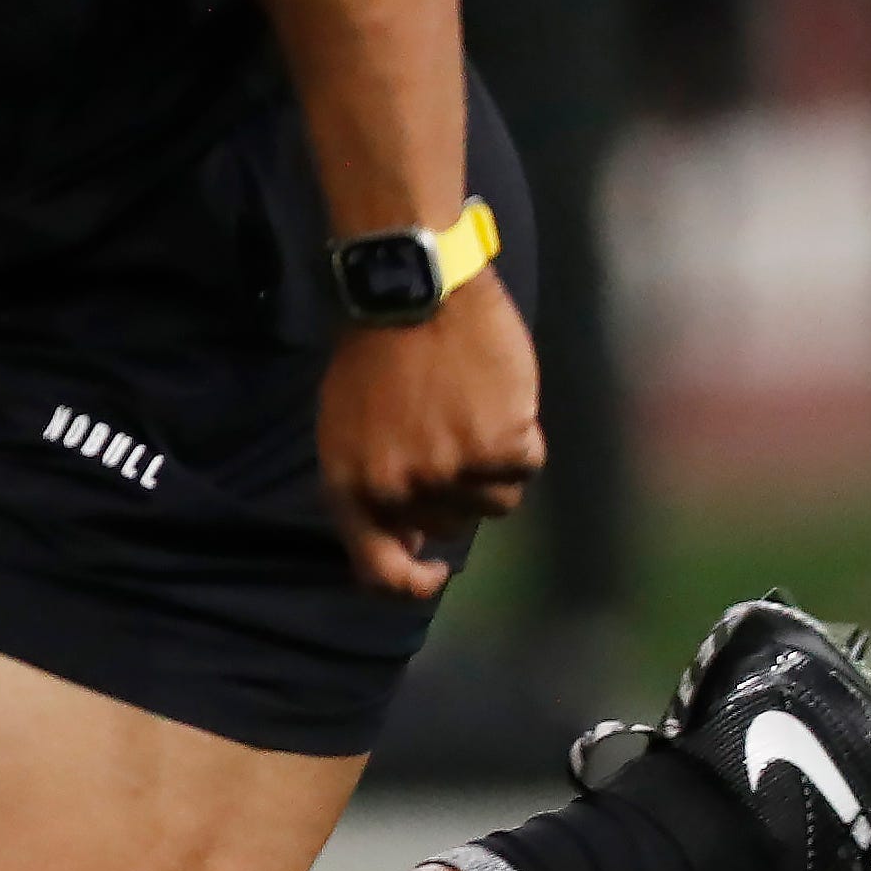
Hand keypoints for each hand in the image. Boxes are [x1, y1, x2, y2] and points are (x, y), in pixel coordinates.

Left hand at [317, 270, 543, 601]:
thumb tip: (411, 538)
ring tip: (470, 406)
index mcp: (351, 486)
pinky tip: (497, 396)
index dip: (412, 583)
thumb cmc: (375, 351)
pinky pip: (524, 467)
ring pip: (495, 502)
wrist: (410, 288)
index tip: (434, 570)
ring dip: (491, 463)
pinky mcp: (499, 447)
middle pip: (451, 525)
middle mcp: (399, 489)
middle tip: (449, 429)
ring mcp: (451, 471)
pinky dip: (520, 435)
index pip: (381, 571)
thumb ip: (373, 485)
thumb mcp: (347, 426)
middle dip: (456, 489)